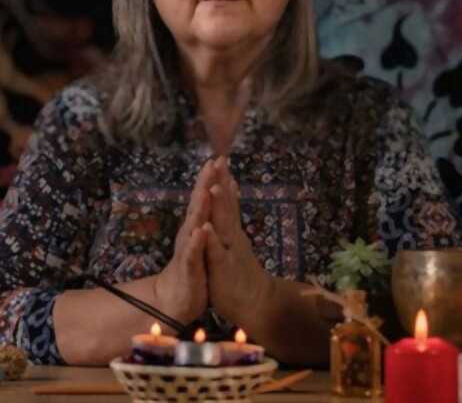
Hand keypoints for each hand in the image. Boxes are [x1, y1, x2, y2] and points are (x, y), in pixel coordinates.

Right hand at [153, 158, 221, 327]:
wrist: (177, 299)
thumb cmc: (194, 267)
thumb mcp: (203, 240)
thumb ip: (206, 218)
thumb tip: (211, 194)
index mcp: (197, 226)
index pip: (205, 199)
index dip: (211, 179)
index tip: (219, 158)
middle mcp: (191, 233)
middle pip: (198, 205)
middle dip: (205, 184)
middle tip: (212, 163)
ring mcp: (189, 250)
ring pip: (194, 225)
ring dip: (199, 208)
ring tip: (205, 190)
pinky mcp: (189, 268)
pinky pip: (193, 253)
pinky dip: (196, 242)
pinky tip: (200, 231)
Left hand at [202, 159, 275, 324]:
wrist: (255, 303)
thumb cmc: (240, 272)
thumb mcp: (235, 242)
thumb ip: (233, 219)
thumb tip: (232, 195)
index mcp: (232, 230)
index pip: (228, 201)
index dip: (224, 180)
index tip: (220, 158)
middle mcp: (232, 236)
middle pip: (227, 206)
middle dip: (222, 183)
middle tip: (220, 160)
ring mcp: (229, 251)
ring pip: (223, 225)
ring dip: (218, 207)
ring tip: (212, 187)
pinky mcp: (223, 268)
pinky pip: (216, 252)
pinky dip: (211, 239)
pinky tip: (206, 227)